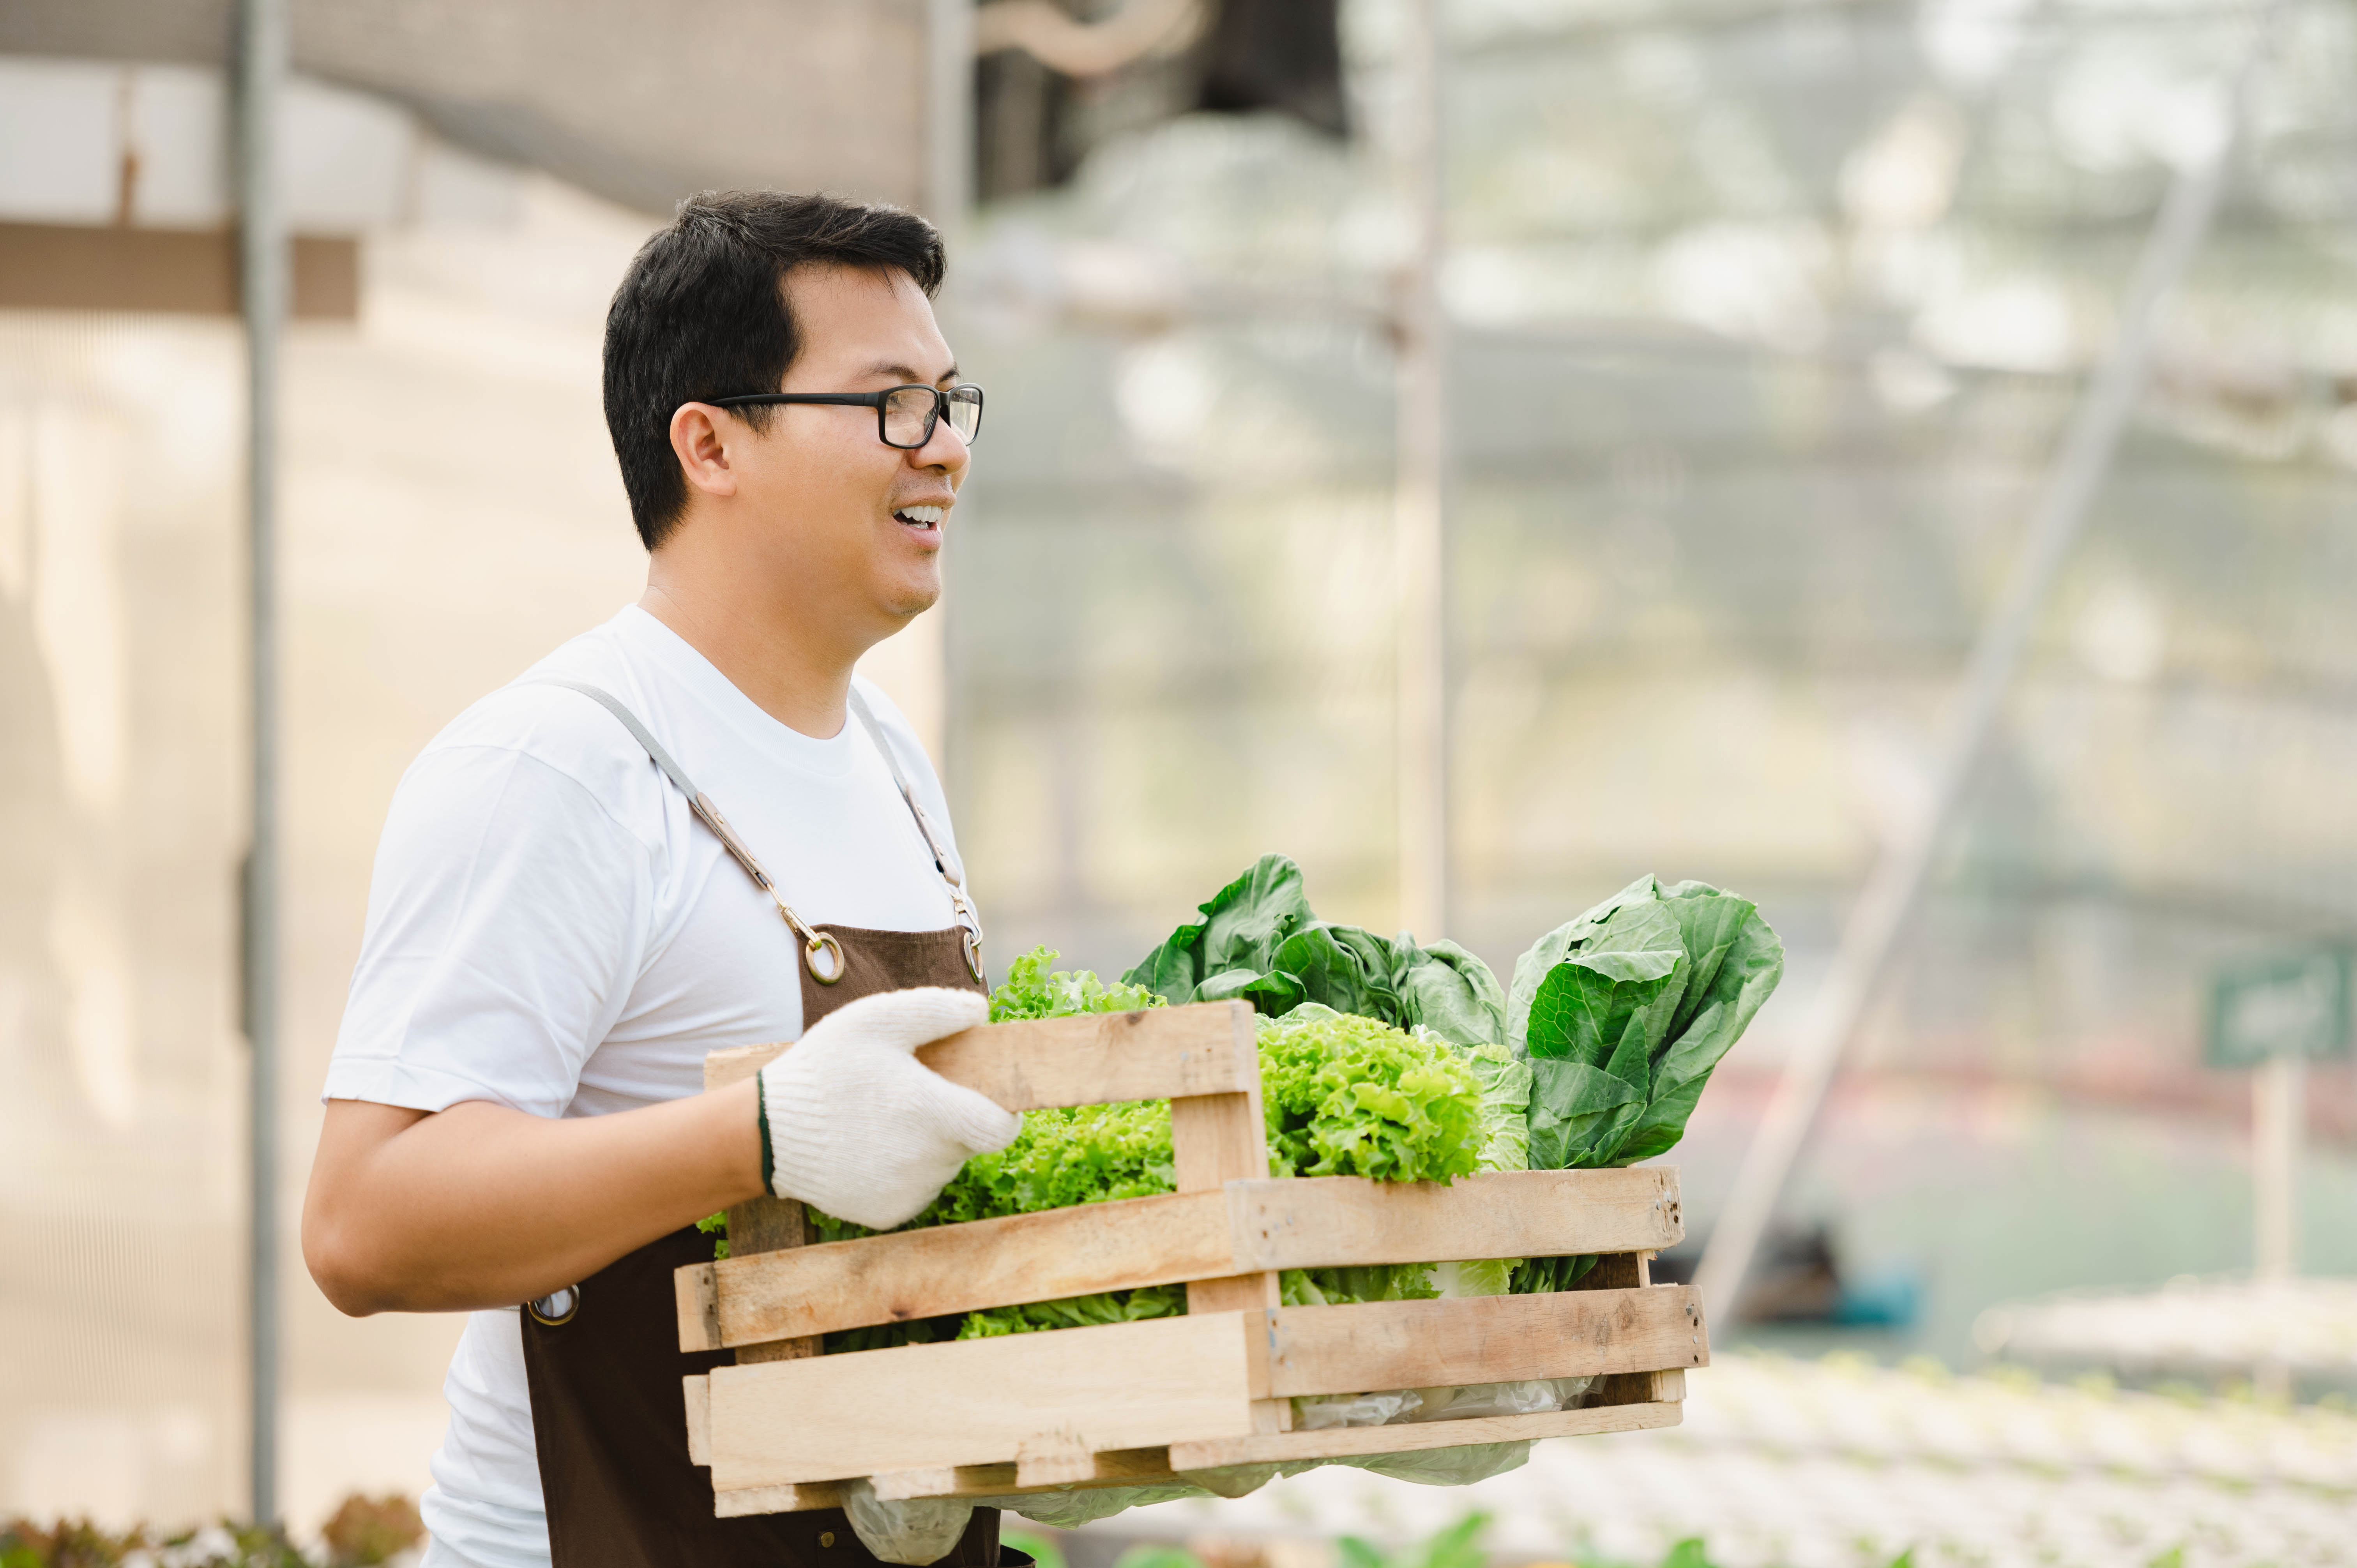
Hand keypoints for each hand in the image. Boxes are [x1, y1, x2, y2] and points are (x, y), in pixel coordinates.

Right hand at [758, 988, 1018, 1229]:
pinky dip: (904, 1168)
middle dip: (954, 1118)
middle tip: (914, 1095)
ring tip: (883, 1118)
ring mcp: (907, 1193)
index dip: (1002, 1113)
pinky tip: (870, 1146)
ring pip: (943, 1167)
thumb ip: (935, 1011)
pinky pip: (915, 1188)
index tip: (986, 1097)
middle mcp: (926, 1163)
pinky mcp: (886, 1215)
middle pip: (969, 1143)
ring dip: (928, 1144)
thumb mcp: (876, 1020)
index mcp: (933, 1115)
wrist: (766, 1132)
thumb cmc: (825, 1069)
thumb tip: (981, 1010)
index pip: (1001, 1130)